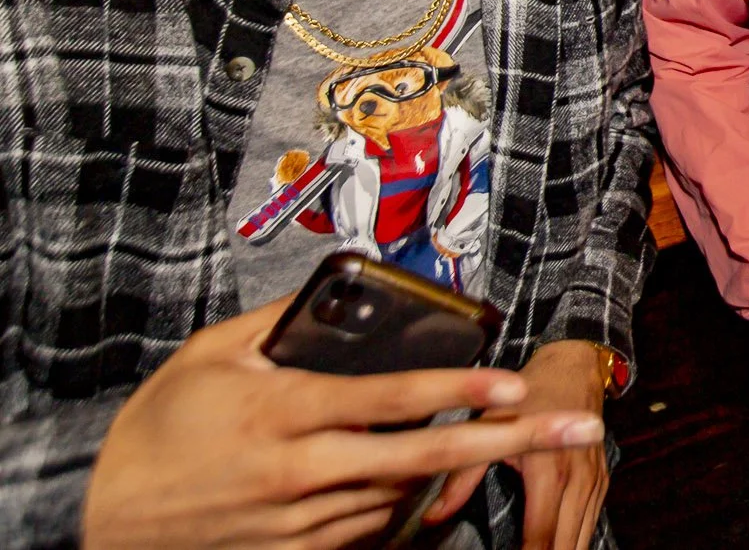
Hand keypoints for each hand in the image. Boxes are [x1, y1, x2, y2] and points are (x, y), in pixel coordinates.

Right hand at [80, 297, 603, 549]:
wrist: (102, 521)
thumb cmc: (158, 431)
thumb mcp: (209, 356)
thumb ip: (281, 324)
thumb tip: (338, 293)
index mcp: (287, 414)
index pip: (392, 401)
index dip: (458, 393)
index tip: (512, 383)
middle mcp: (305, 473)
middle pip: (424, 460)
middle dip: (508, 442)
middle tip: (576, 430)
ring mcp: (304, 523)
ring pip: (404, 494)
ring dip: (450, 470)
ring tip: (493, 439)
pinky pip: (370, 530)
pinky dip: (401, 504)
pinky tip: (419, 481)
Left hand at [425, 340, 609, 549]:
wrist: (575, 367)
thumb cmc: (528, 393)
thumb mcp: (488, 424)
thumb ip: (462, 474)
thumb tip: (432, 517)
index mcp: (549, 470)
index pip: (540, 535)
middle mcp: (578, 480)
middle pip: (566, 545)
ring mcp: (594, 482)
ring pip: (584, 538)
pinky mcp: (602, 481)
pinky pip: (591, 523)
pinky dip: (573, 541)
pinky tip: (557, 547)